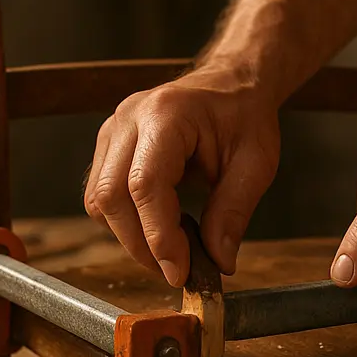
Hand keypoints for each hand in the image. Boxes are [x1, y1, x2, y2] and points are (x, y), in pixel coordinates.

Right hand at [84, 67, 280, 285]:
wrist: (230, 85)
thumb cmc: (244, 117)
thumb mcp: (256, 163)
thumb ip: (234, 211)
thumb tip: (219, 262)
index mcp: (167, 114)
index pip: (145, 184)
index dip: (158, 235)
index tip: (179, 271)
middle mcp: (129, 118)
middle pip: (111, 196)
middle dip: (140, 245)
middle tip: (176, 271)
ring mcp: (113, 130)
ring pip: (99, 201)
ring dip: (130, 237)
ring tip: (171, 250)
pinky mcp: (109, 146)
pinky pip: (102, 195)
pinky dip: (126, 222)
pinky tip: (159, 228)